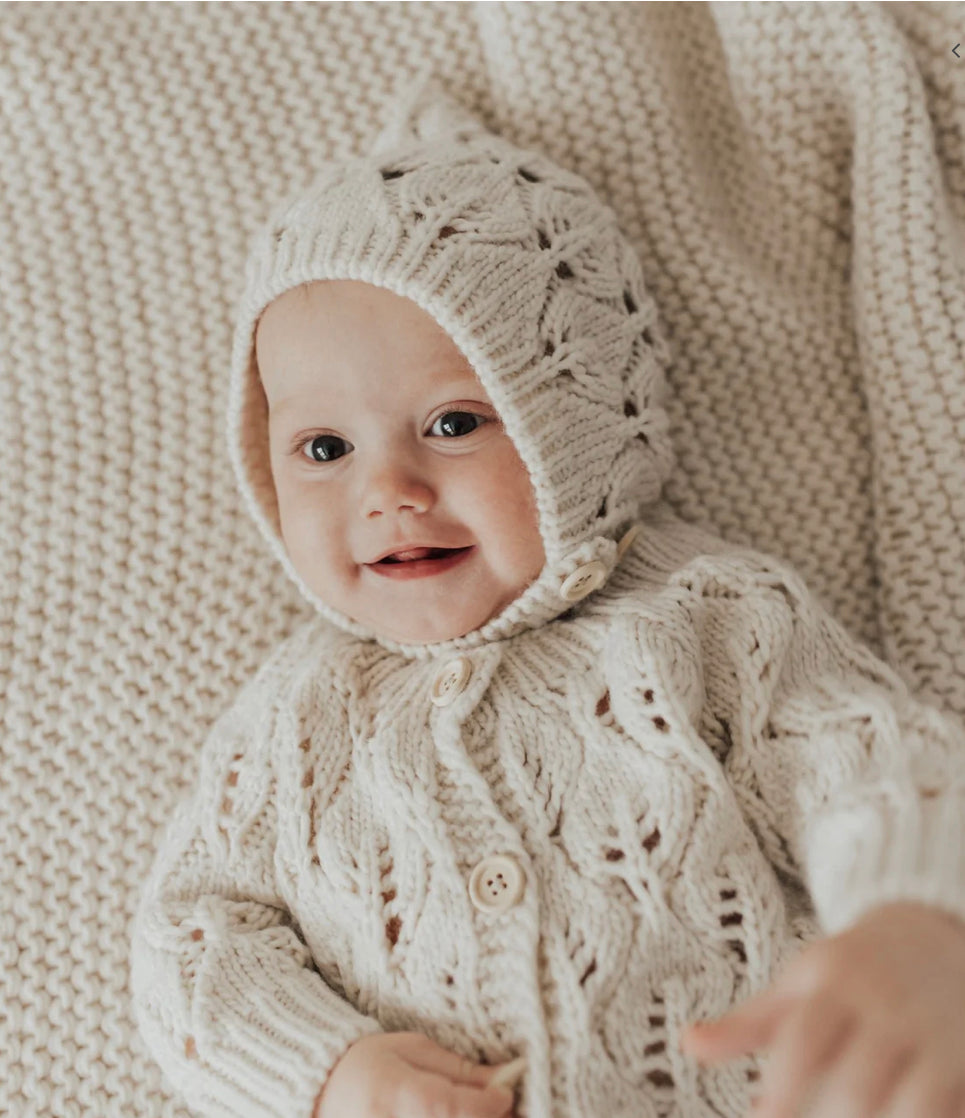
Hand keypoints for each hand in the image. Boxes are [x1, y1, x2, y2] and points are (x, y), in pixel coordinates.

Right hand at [313, 1030, 520, 1117]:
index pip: (449, 1107)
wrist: (318, 1090)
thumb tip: (507, 1076)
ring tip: (477, 1113)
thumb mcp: (412, 1050)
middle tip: (499, 1109)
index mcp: (392, 1093)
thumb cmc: (368, 1062)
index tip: (505, 1096)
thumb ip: (459, 1069)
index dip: (487, 1105)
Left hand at [679, 902, 964, 1117]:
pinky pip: (951, 1104)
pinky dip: (933, 1117)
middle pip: (859, 1081)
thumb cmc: (849, 972)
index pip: (804, 1040)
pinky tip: (898, 1117)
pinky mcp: (963, 1059)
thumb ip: (746, 1023)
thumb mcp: (797, 985)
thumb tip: (687, 1045)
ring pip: (916, 1102)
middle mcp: (885, 1007)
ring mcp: (932, 1034)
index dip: (781, 1088)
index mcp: (833, 984)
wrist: (929, 932)